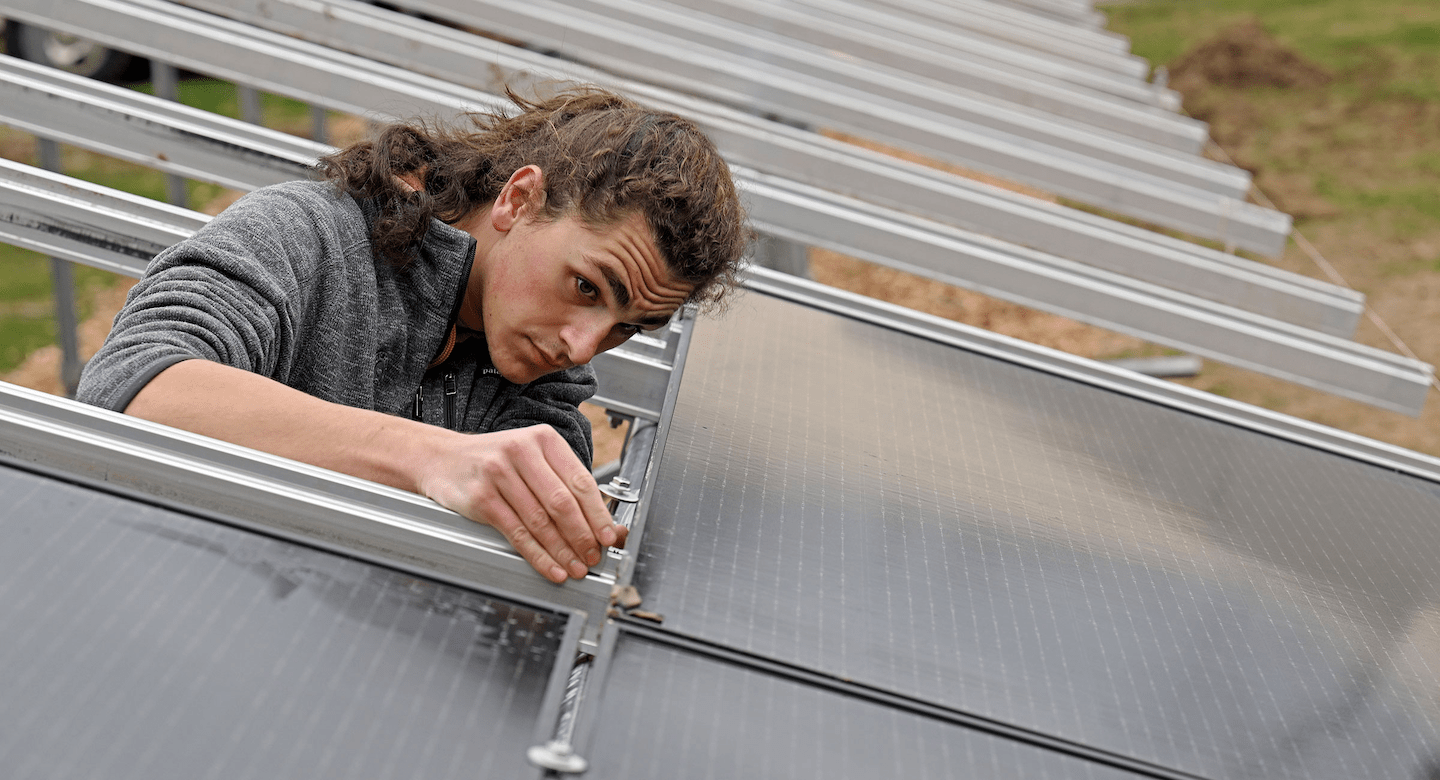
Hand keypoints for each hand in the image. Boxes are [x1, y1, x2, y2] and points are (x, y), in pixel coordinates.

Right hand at [419, 424, 627, 582]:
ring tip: (576, 567)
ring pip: (540, 521)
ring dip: (562, 551)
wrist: (441, 459)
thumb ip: (561, 482)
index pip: (580, 481)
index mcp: (543, 440)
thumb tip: (598, 521)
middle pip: (562, 503)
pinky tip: (551, 567)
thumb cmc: (493, 461)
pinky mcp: (482, 498)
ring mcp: (499, 474)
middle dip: (583, 536)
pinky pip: (517, 533)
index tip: (609, 536)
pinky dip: (538, 555)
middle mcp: (522, 451)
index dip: (598, 514)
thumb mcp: (530, 457)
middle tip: (593, 556)